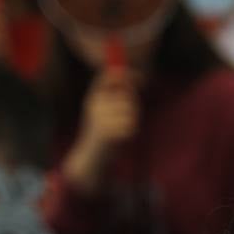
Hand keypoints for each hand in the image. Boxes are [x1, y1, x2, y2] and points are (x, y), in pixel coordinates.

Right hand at [64, 67, 138, 191]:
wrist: (91, 158)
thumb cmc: (102, 133)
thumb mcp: (104, 110)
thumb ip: (116, 95)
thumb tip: (134, 80)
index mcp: (93, 98)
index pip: (109, 77)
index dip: (127, 75)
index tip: (142, 78)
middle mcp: (95, 105)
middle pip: (126, 95)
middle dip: (133, 104)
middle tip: (128, 117)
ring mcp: (101, 118)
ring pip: (130, 110)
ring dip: (133, 119)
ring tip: (122, 128)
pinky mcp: (108, 132)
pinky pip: (131, 125)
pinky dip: (131, 131)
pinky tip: (122, 137)